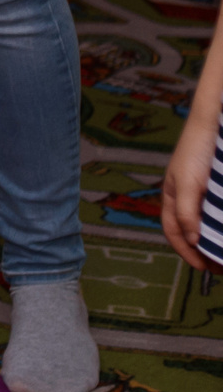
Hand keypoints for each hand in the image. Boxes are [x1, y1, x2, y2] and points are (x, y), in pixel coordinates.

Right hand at [163, 105, 220, 272]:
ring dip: (215, 240)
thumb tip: (192, 241)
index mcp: (173, 197)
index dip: (186, 252)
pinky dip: (222, 226)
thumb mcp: (188, 183)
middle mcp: (187, 198)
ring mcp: (203, 194)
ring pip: (207, 224)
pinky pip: (218, 213)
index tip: (204, 268)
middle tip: (220, 267)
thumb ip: (187, 212)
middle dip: (203, 251)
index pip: (174, 231)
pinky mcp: (218, 190)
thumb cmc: (196, 151)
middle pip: (191, 231)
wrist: (215, 124)